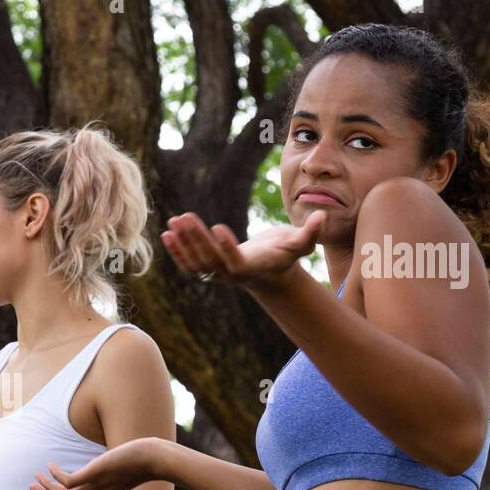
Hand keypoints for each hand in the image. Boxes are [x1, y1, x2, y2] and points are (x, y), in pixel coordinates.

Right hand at [29, 438, 161, 489]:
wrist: (153, 459)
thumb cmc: (142, 461)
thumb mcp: (124, 468)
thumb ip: (115, 468)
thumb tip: (113, 460)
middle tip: (32, 485)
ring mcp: (95, 486)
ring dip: (47, 487)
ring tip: (37, 475)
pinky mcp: (94, 475)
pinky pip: (68, 482)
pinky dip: (56, 476)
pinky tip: (52, 465)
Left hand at [162, 210, 324, 293]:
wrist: (270, 271)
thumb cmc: (287, 254)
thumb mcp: (300, 244)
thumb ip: (310, 233)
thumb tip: (322, 216)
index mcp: (252, 268)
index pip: (236, 262)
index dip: (227, 247)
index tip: (218, 227)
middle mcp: (232, 274)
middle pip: (211, 260)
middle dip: (197, 239)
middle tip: (184, 217)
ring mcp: (218, 274)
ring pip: (197, 262)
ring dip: (184, 242)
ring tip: (174, 220)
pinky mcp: (209, 269)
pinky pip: (189, 263)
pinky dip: (177, 250)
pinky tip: (167, 232)